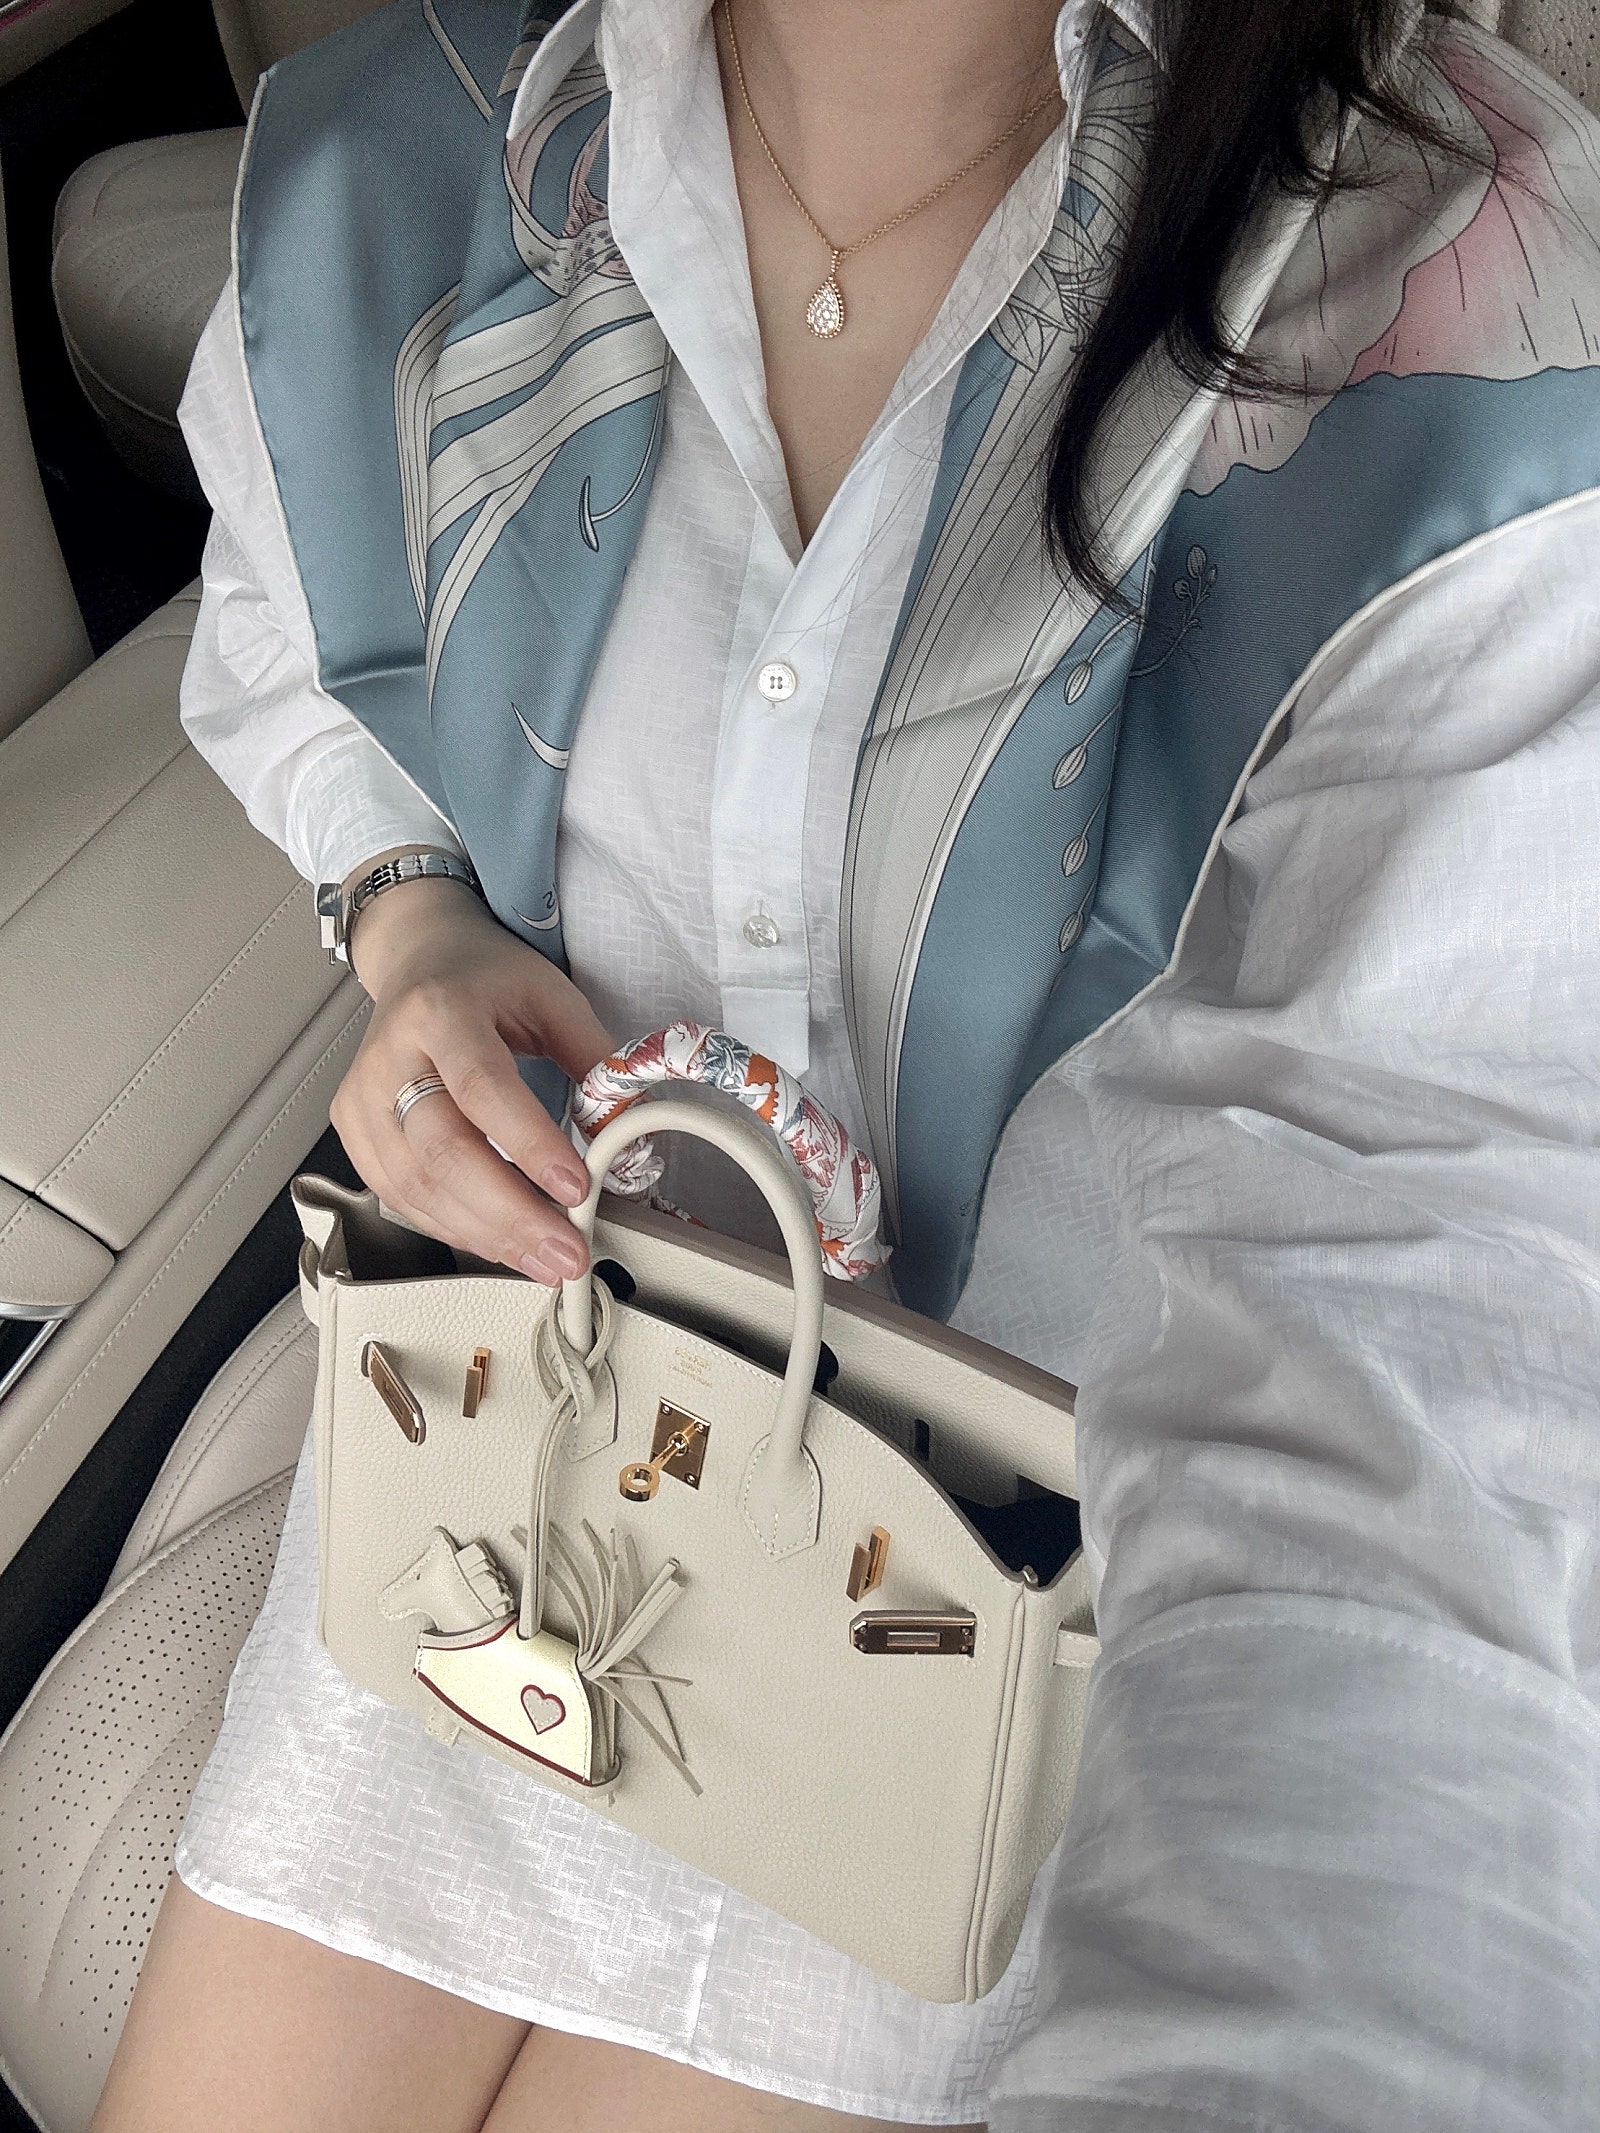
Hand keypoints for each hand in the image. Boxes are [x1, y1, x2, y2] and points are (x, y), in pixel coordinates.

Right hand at [329, 866, 614, 1282]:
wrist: (419, 960)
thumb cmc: (483, 978)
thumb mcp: (551, 995)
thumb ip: (592, 1057)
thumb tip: (628, 1125)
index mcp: (440, 1012)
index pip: (483, 1089)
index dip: (530, 1146)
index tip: (575, 1189)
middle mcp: (390, 1057)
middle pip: (443, 1151)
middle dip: (510, 1215)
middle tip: (563, 1250)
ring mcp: (363, 1098)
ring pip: (417, 1186)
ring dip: (486, 1234)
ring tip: (543, 1257)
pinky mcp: (355, 1131)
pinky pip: (400, 1196)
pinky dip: (453, 1227)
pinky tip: (498, 1241)